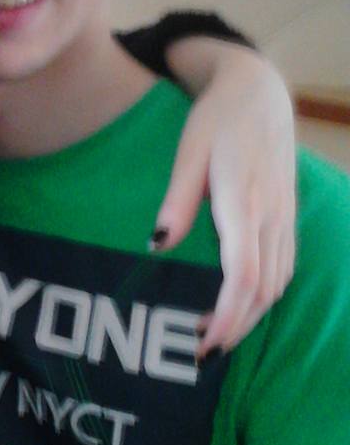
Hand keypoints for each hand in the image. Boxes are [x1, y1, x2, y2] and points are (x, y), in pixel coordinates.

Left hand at [153, 42, 295, 357]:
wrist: (261, 94)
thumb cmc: (218, 121)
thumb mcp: (190, 152)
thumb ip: (177, 200)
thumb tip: (157, 247)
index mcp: (245, 200)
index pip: (244, 272)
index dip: (229, 314)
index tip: (206, 341)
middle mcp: (272, 215)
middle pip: (264, 289)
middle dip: (236, 327)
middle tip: (200, 351)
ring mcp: (285, 217)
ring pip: (277, 283)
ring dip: (249, 316)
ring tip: (211, 333)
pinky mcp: (286, 218)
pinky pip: (282, 268)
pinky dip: (261, 296)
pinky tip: (236, 304)